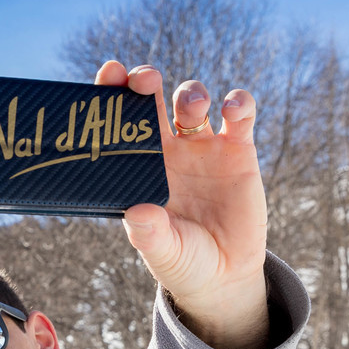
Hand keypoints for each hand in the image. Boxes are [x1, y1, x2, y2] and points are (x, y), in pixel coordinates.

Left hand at [93, 60, 269, 348]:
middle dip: (146, 82)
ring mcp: (202, 148)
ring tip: (193, 107)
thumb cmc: (183, 262)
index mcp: (139, 168)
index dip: (112, 95)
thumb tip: (139, 214)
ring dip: (191, 94)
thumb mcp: (165, 253)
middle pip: (152, 102)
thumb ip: (151, 235)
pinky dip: (238, 104)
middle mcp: (167, 151)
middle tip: (144, 78)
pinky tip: (233, 108)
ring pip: (192, 102)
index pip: (120, 125)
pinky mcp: (238, 151)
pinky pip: (239, 116)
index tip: (109, 73)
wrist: (224, 275)